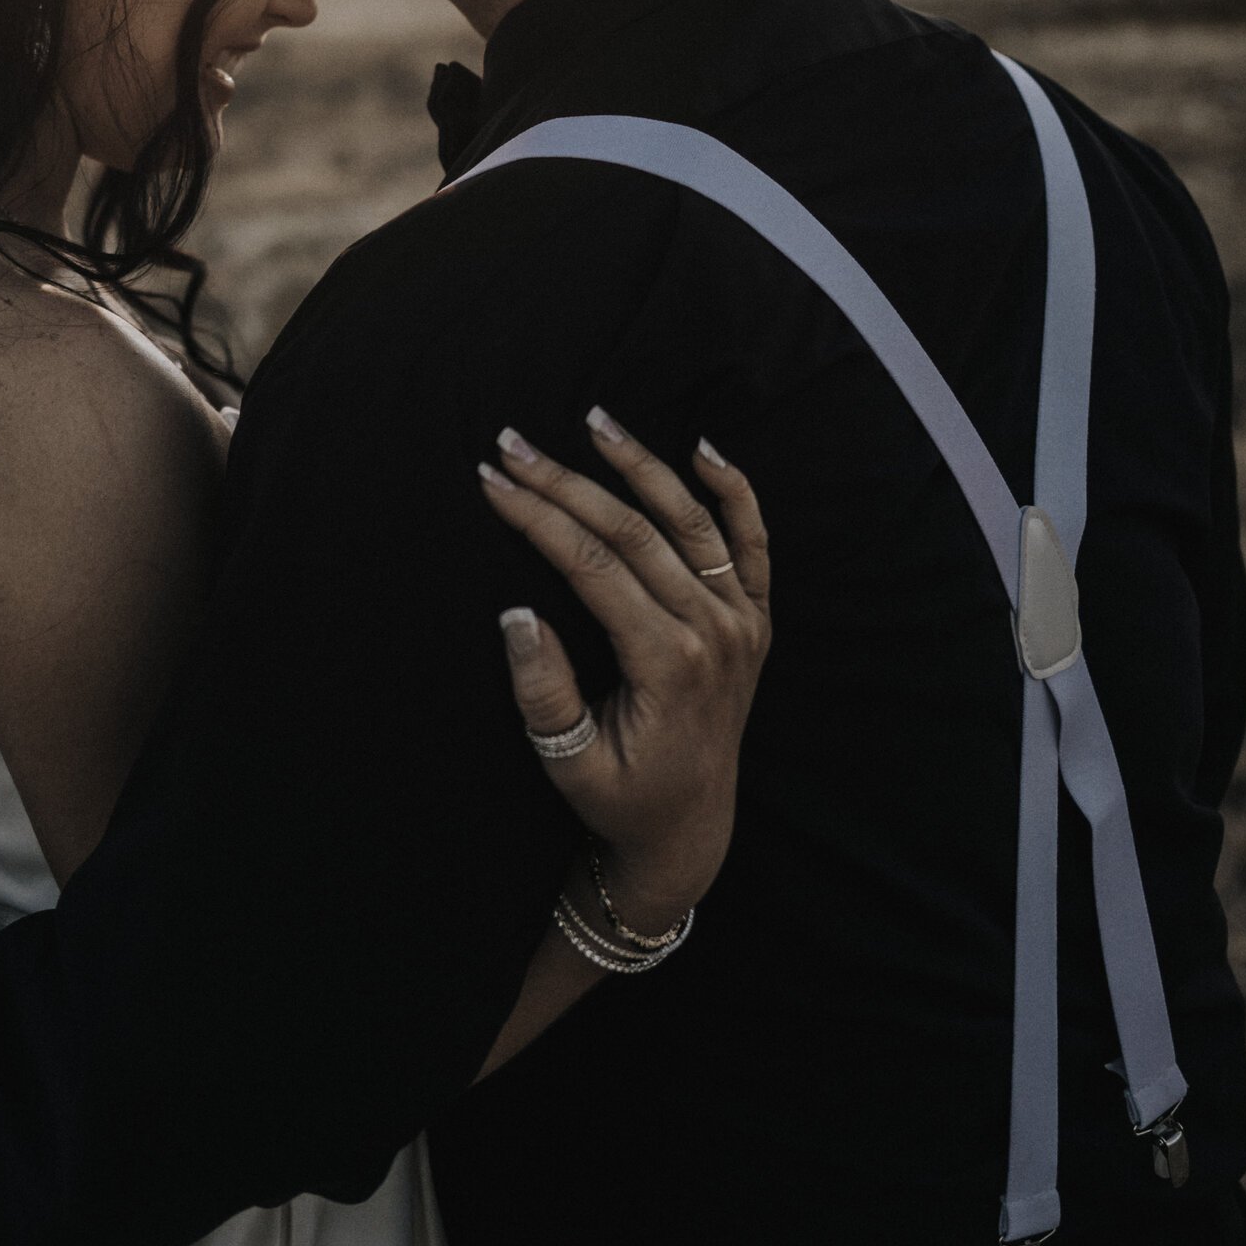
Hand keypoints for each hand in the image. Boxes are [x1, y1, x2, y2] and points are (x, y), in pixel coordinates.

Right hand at [480, 416, 771, 923]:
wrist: (691, 825)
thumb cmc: (622, 797)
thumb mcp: (570, 763)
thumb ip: (545, 693)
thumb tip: (516, 614)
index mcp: (669, 664)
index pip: (593, 566)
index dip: (537, 518)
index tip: (491, 482)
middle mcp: (715, 633)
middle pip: (633, 533)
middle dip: (565, 482)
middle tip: (511, 443)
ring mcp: (741, 622)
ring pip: (691, 522)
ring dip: (640, 465)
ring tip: (593, 419)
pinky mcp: (754, 619)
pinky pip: (751, 543)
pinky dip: (735, 491)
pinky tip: (703, 448)